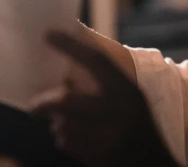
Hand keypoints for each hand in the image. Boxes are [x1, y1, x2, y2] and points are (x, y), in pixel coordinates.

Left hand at [30, 30, 179, 166]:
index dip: (71, 45)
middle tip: (33, 105)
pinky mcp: (100, 157)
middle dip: (44, 103)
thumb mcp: (131, 98)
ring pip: (63, 124)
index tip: (47, 34)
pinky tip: (74, 138)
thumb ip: (106, 84)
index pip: (96, 60)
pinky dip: (64, 139)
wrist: (154, 163)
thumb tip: (66, 74)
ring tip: (62, 123)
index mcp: (128, 89)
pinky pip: (67, 143)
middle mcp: (119, 111)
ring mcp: (109, 137)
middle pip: (66, 101)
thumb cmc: (138, 125)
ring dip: (57, 123)